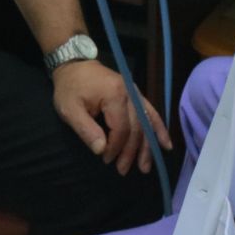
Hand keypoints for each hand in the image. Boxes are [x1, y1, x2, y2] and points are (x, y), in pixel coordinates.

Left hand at [51, 60, 171, 176]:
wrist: (74, 64)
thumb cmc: (70, 88)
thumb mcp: (69, 109)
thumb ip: (86, 130)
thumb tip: (101, 150)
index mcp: (114, 95)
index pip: (121, 129)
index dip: (116, 148)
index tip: (106, 160)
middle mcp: (130, 93)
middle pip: (136, 128)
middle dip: (131, 152)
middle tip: (122, 170)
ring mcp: (135, 92)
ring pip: (147, 123)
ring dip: (148, 146)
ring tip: (145, 167)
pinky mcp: (136, 94)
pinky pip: (151, 112)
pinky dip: (159, 129)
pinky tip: (165, 144)